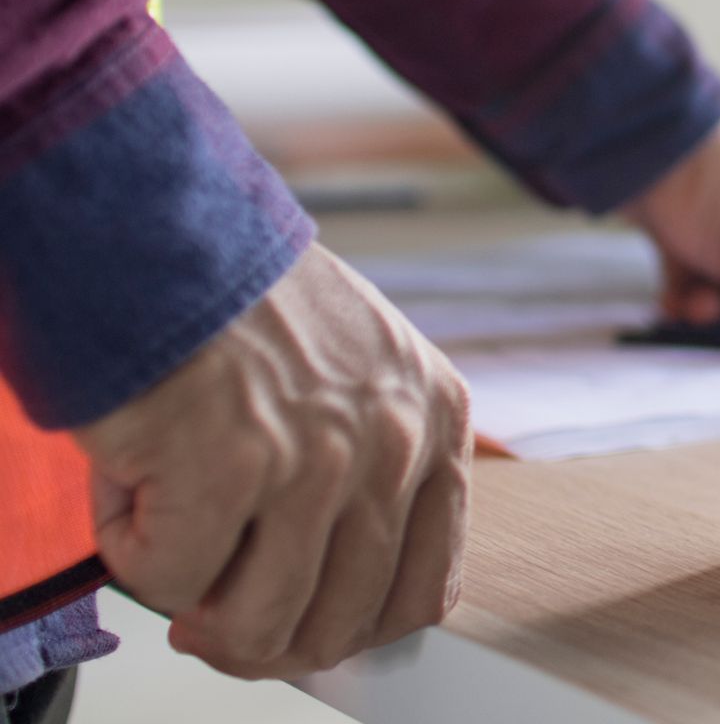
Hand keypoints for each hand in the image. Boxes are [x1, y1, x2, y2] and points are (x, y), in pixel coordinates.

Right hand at [76, 243, 472, 679]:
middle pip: (344, 624)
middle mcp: (394, 443)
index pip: (425, 587)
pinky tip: (135, 490)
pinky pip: (173, 582)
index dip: (348, 630)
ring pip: (263, 623)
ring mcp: (318, 460)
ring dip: (200, 605)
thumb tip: (322, 599)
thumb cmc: (244, 302)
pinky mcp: (228, 469)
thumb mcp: (362, 372)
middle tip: (209, 613)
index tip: (293, 622)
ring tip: (170, 538)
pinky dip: (134, 554)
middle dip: (264, 637)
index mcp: (436, 419)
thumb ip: (372, 470)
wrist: (165, 231)